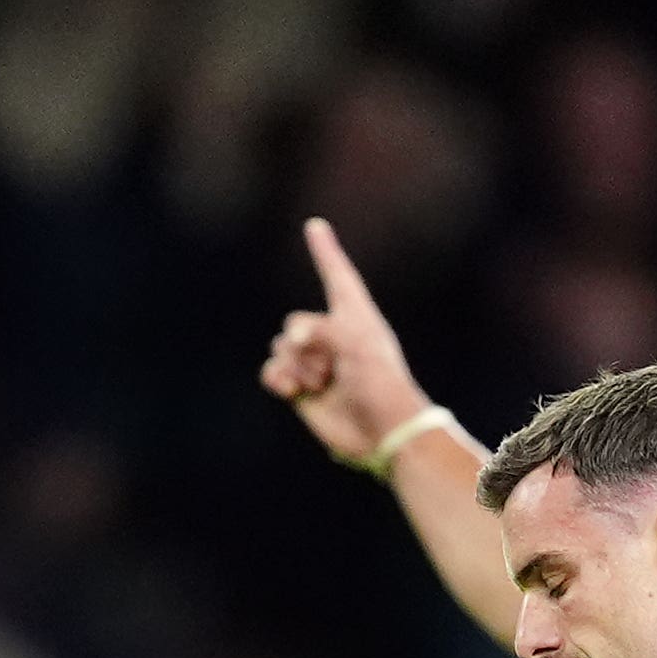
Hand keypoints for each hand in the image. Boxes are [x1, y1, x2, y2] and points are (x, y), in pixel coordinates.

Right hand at [260, 216, 435, 464]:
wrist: (383, 431)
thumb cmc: (379, 382)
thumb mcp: (355, 342)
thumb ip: (319, 329)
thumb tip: (289, 342)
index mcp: (354, 315)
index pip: (337, 275)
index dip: (325, 251)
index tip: (315, 226)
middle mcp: (334, 335)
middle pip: (294, 322)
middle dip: (305, 344)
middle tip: (332, 367)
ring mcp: (316, 362)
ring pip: (281, 348)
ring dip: (297, 366)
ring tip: (322, 383)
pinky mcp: (302, 388)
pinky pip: (272, 371)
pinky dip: (278, 379)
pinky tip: (294, 391)